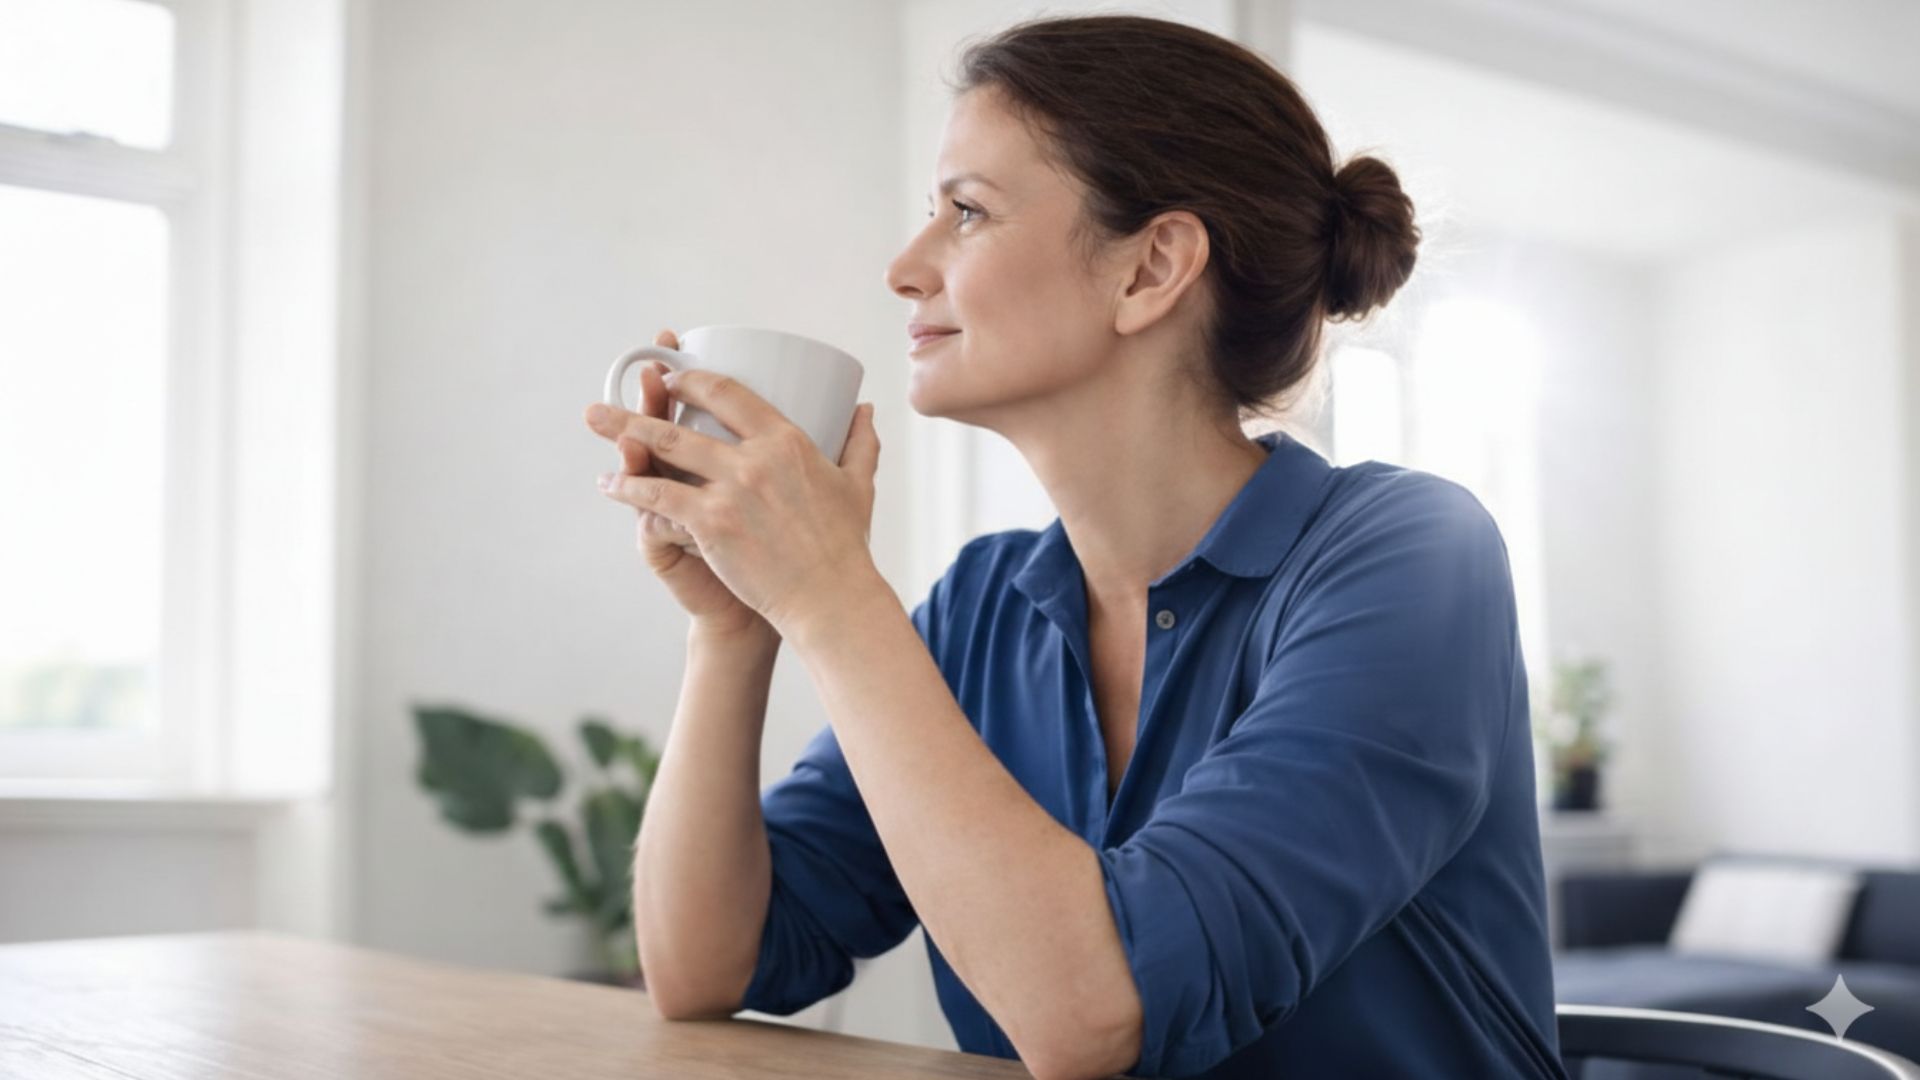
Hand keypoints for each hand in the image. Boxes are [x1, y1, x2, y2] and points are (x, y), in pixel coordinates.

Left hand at [585, 365, 882, 638]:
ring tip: (595, 420)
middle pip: (684, 420)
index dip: (692, 380)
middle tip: (616, 393)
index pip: (729, 392)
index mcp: (788, 441)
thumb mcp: (858, 484)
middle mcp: (755, 458)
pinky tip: (609, 483)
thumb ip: (861, 442)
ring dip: (622, 434)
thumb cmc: (845, 545)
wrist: (831, 597)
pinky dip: (628, 488)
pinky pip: (657, 499)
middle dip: (641, 402)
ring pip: (662, 451)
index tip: (671, 377)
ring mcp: (730, 491)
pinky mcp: (711, 524)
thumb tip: (866, 409)